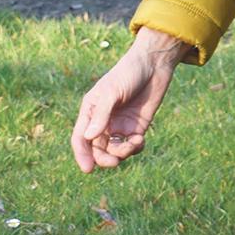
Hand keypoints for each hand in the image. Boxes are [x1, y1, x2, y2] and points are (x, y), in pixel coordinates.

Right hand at [71, 28, 189, 172]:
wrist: (154, 65)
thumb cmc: (128, 73)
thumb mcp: (112, 92)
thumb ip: (101, 114)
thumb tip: (90, 137)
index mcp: (90, 112)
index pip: (81, 139)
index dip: (82, 155)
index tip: (88, 169)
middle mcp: (103, 121)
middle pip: (97, 149)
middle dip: (104, 159)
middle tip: (115, 161)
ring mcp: (120, 125)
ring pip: (115, 150)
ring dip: (123, 153)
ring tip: (135, 143)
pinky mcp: (138, 126)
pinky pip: (132, 145)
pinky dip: (135, 148)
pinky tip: (140, 141)